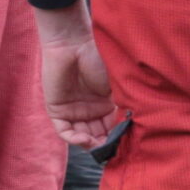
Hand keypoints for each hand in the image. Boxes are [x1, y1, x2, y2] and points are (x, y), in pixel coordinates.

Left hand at [35, 3, 120, 147]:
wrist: (73, 42)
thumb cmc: (99, 58)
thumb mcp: (117, 86)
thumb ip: (123, 106)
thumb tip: (131, 128)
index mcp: (107, 104)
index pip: (113, 128)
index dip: (119, 136)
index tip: (127, 140)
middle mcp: (91, 110)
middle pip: (98, 135)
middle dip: (105, 143)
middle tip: (112, 147)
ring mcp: (73, 111)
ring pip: (82, 137)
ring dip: (91, 144)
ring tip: (98, 144)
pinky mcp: (57, 110)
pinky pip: (65, 132)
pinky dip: (75, 138)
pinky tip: (85, 138)